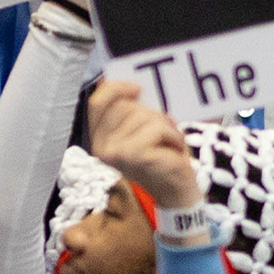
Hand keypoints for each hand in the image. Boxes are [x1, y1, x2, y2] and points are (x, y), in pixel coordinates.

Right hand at [83, 76, 205, 210]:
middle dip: (150, 112)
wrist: (177, 190)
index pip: (96, 103)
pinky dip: (171, 134)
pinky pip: (155, 127)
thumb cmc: (161, 156)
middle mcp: (100, 147)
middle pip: (124, 106)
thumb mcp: (142, 131)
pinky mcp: (132, 155)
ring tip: (170, 142)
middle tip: (164, 130)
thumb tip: (133, 83)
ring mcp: (114, 152)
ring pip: (142, 115)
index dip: (114, 88)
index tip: (137, 88)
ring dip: (165, 125)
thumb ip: (131, 112)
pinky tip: (174, 149)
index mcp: (99, 139)